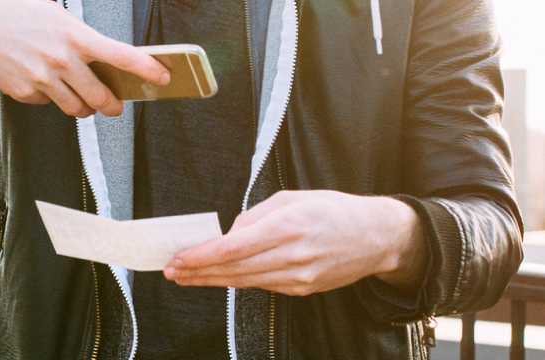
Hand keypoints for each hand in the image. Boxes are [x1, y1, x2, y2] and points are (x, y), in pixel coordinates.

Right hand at [0, 0, 169, 116]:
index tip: (164, 77)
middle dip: (112, 104)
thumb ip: (80, 37)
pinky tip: (39, 80)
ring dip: (83, 106)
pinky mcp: (24, 93)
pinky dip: (49, 97)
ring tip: (80, 98)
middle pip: (101, 96)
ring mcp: (41, 79)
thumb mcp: (54, 15)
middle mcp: (61, 60)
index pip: (121, 56)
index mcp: (74, 35)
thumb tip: (104, 61)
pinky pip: (48, 104)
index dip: (147, 69)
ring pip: (76, 108)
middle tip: (115, 105)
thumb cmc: (14, 13)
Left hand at [163, 190, 428, 295]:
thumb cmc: (332, 210)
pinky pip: (263, 285)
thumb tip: (226, 236)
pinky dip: (238, 281)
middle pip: (234, 270)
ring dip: (212, 281)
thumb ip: (254, 216)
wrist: (378, 236)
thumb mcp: (291, 198)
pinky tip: (219, 277)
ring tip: (186, 277)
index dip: (201, 257)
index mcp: (288, 226)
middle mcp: (293, 255)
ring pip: (245, 282)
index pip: (232, 248)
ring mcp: (299, 276)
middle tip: (171, 271)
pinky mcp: (303, 289)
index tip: (178, 259)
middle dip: (198, 272)